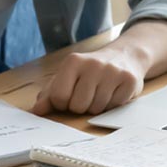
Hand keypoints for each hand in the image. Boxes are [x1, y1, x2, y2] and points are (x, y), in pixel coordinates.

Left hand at [31, 49, 145, 115]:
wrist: (125, 56)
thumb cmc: (90, 71)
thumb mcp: (68, 76)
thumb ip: (50, 93)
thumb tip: (37, 110)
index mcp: (73, 61)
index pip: (59, 97)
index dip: (63, 103)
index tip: (70, 95)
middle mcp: (93, 64)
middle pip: (78, 106)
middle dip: (81, 106)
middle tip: (88, 94)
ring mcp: (113, 72)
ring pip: (96, 109)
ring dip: (97, 106)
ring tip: (102, 91)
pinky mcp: (129, 81)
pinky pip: (114, 107)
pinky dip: (113, 104)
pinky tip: (114, 91)